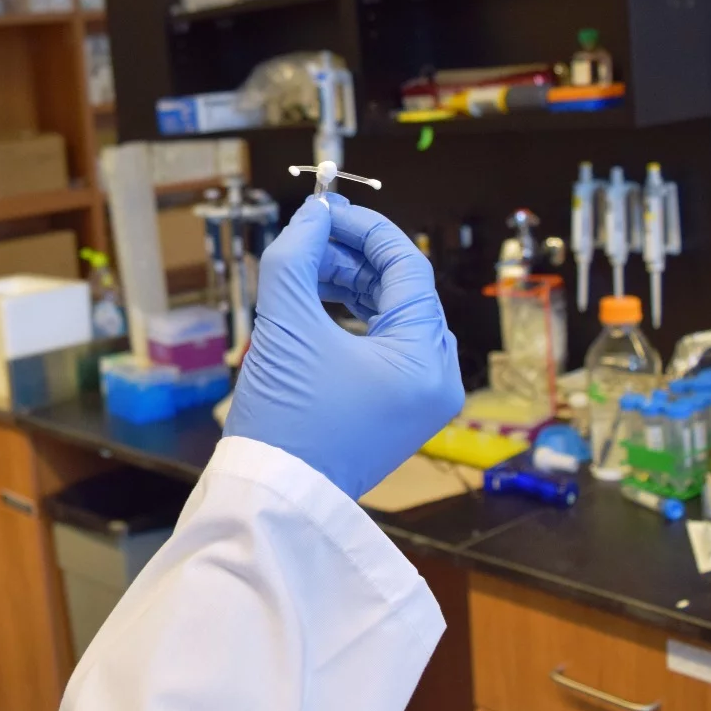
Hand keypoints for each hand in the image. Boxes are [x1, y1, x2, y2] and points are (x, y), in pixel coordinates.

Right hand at [225, 194, 463, 499]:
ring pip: (394, 318)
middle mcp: (436, 380)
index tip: (325, 210)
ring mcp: (420, 399)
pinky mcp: (398, 411)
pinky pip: (385, 347)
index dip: (365, 229)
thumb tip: (312, 216)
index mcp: (425, 360)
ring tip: (305, 272)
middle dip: (353, 258)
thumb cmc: (284, 421)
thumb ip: (296, 257)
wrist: (273, 500)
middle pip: (403, 291)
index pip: (408, 267)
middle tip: (309, 237)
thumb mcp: (285, 326)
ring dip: (351, 286)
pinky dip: (354, 321)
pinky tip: (317, 305)